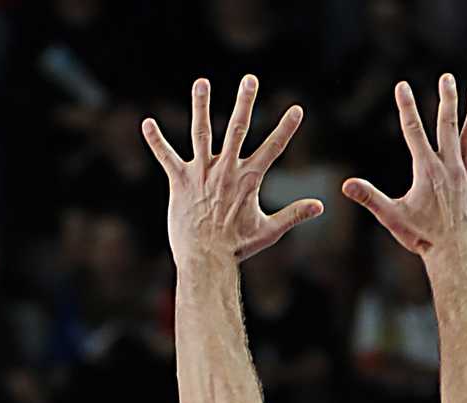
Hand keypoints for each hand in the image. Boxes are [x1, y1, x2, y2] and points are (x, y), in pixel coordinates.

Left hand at [140, 76, 321, 265]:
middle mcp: (225, 170)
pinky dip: (156, 140)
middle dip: (245, 102)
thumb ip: (294, 214)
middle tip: (250, 79)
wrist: (205, 260)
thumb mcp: (269, 231)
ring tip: (201, 82)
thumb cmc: (237, 248)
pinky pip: (166, 157)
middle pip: (238, 129)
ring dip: (201, 106)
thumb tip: (320, 207)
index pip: (273, 148)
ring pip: (202, 132)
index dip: (286, 128)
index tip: (297, 109)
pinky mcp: (180, 182)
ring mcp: (201, 173)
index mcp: (249, 179)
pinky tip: (147, 123)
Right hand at [342, 76, 466, 258]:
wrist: (455, 254)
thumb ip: (370, 197)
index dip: (406, 107)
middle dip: (446, 99)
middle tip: (446, 78)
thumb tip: (346, 185)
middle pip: (447, 125)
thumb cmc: (422, 238)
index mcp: (426, 171)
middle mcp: (449, 167)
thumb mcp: (392, 217)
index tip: (402, 86)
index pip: (412, 131)